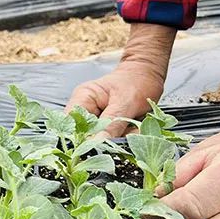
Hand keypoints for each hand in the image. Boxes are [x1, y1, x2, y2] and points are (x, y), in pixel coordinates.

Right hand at [65, 22, 175, 137]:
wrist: (148, 74)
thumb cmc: (137, 81)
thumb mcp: (126, 102)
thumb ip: (112, 123)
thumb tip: (98, 143)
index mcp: (83, 98)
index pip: (71, 123)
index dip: (80, 137)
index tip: (99, 144)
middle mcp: (85, 109)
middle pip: (85, 135)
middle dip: (106, 138)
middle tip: (126, 131)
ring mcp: (95, 118)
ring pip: (100, 140)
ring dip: (118, 139)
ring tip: (134, 127)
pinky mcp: (106, 126)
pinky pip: (111, 139)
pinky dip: (124, 138)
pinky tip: (134, 128)